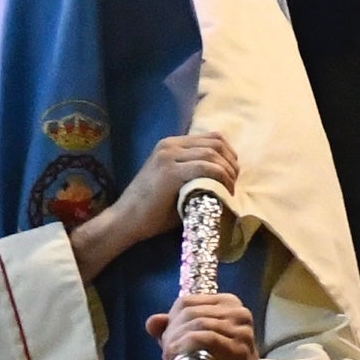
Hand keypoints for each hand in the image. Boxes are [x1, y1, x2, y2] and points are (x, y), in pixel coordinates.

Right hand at [74, 129, 236, 270]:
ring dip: (228, 171)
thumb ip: (193, 175)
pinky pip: (206, 168)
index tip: (232, 174)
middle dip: (231, 162)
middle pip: (215, 142)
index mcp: (170, 145)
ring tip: (230, 190)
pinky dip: (220, 179)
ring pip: (213, 153)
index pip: (211, 138)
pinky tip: (223, 192)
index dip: (228, 155)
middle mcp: (169, 145)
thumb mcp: (175, 184)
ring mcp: (169, 156)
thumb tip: (222, 179)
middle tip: (234, 183)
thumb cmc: (150, 210)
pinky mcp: (170, 171)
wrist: (125, 220)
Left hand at [151, 282, 264, 359]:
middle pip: (190, 311)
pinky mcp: (240, 348)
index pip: (187, 301)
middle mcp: (238, 312)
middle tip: (167, 350)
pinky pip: (207, 338)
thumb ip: (172, 331)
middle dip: (171, 331)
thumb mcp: (192, 345)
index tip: (167, 340)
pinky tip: (174, 356)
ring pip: (197, 323)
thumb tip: (152, 322)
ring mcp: (241, 330)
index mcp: (228, 303)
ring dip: (176, 340)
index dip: (170, 319)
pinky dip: (185, 345)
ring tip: (170, 356)